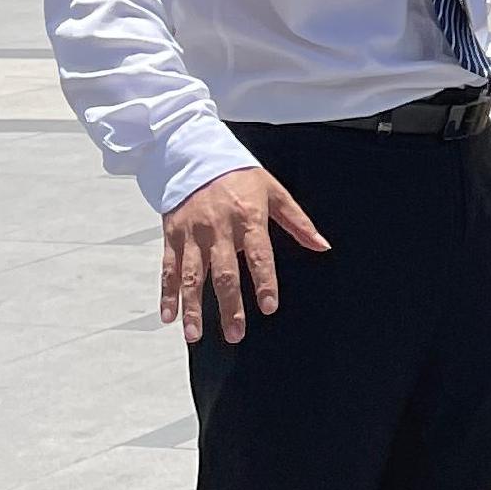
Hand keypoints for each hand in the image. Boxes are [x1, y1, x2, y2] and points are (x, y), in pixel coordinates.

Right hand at [161, 167, 330, 346]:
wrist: (196, 155)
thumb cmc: (240, 176)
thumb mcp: (275, 192)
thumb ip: (298, 222)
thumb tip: (322, 246)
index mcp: (248, 217)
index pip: (259, 255)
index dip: (265, 282)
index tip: (269, 307)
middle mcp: (219, 228)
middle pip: (224, 272)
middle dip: (229, 305)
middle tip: (235, 333)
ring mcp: (193, 233)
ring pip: (191, 276)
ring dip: (193, 307)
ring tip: (195, 335)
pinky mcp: (172, 235)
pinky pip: (168, 268)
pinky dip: (168, 293)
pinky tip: (170, 316)